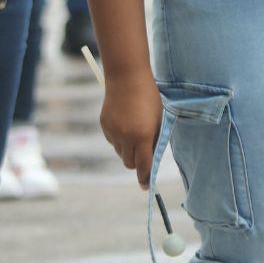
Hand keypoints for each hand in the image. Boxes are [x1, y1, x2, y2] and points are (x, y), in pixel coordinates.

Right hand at [99, 69, 163, 190]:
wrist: (127, 76)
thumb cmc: (149, 96)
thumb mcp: (159, 117)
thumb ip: (155, 139)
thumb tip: (152, 157)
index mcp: (143, 135)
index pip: (144, 166)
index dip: (146, 178)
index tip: (147, 186)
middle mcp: (126, 137)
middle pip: (130, 163)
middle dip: (137, 162)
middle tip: (143, 153)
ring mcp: (113, 132)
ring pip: (120, 152)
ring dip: (127, 149)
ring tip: (134, 130)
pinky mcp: (104, 126)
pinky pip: (112, 140)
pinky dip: (119, 138)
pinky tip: (124, 122)